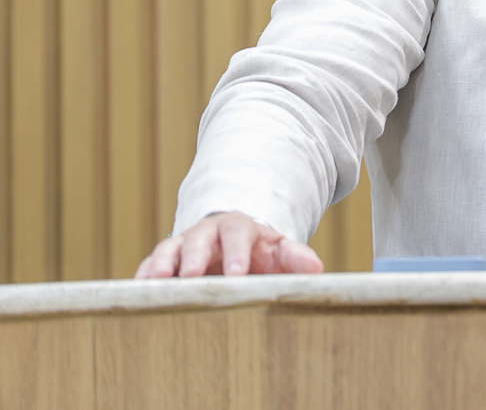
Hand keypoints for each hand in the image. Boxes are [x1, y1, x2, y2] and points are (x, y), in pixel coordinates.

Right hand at [134, 211, 324, 278]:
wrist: (234, 246)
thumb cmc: (259, 253)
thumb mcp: (278, 251)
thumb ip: (295, 256)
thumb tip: (316, 268)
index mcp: (240, 228)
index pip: (238, 233)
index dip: (237, 252)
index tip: (237, 274)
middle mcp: (208, 233)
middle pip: (199, 238)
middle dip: (194, 256)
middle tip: (190, 276)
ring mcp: (183, 245)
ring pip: (169, 249)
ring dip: (162, 264)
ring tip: (155, 281)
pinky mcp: (165, 260)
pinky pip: (150, 265)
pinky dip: (143, 276)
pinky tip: (137, 290)